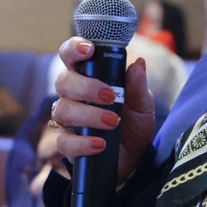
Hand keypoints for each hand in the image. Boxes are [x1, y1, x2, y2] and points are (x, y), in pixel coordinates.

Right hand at [51, 36, 156, 185]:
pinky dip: (82, 143)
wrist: (134, 158)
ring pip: (63, 109)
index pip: (71, 56)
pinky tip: (100, 144)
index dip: (74, 48)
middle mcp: (73, 96)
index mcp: (87, 77)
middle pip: (63, 82)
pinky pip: (64, 141)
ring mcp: (68, 120)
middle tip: (110, 96)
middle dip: (86, 87)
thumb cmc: (133, 124)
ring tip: (113, 121)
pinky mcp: (68, 144)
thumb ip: (138, 86)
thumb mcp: (143, 106)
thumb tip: (137, 63)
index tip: (88, 49)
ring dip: (88, 114)